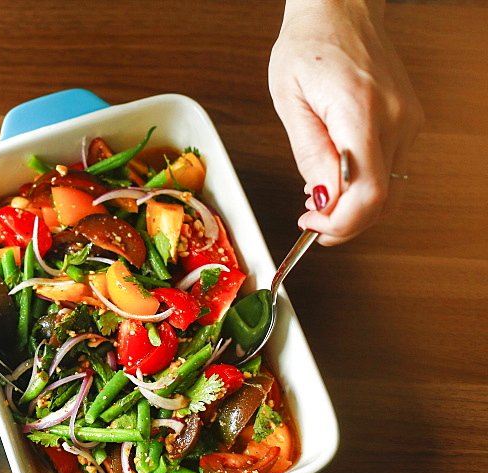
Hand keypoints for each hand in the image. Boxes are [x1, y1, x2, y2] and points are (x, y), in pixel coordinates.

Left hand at [268, 0, 423, 244]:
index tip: (311, 224)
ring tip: (319, 200)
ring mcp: (407, 122)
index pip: (368, 192)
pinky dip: (365, 187)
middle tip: (311, 222)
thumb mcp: (289, 100)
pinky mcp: (408, 123)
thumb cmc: (309, 45)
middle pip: (383, 201)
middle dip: (345, 223)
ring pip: (391, 192)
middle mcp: (395, 119)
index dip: (340, 222)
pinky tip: (336, 180)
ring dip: (354, 209)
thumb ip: (308, 152)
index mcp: (361, 111)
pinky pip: (391, 171)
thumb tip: (322, 198)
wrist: (341, 10)